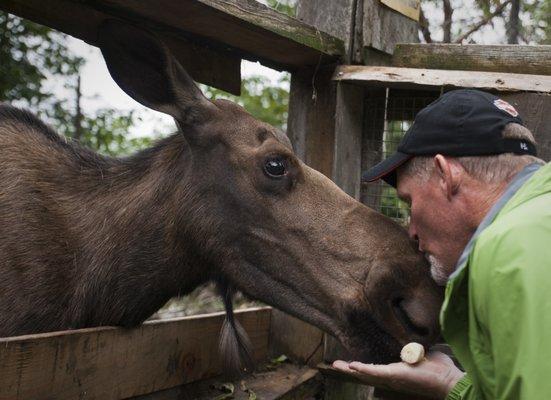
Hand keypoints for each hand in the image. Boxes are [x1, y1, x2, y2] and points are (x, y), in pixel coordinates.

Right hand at [332, 351, 463, 399]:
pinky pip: (374, 372)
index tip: (349, 361)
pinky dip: (361, 369)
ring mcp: (391, 377)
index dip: (361, 366)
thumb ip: (413, 345)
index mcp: (396, 371)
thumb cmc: (439, 368)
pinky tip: (351, 366)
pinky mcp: (394, 375)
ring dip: (350, 369)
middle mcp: (390, 376)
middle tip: (335, 364)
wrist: (448, 380)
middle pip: (365, 373)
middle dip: (349, 369)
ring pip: (365, 373)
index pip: (374, 368)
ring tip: (336, 365)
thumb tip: (411, 334)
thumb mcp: (421, 351)